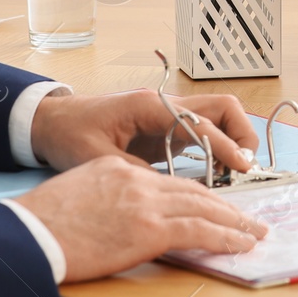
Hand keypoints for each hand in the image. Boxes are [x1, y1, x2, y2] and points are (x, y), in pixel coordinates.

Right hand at [14, 155, 268, 281]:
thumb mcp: (79, 195)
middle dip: (224, 206)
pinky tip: (240, 244)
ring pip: (203, 207)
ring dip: (233, 222)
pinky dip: (225, 237)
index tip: (214, 206)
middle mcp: (137, 180)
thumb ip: (108, 197)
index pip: (170, 182)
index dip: (198, 195)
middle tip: (246, 218)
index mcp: (119, 169)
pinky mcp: (148, 228)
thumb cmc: (42, 223)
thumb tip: (124, 215)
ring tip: (253, 232)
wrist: (28, 233)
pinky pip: (199, 230)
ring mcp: (145, 202)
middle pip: (193, 190)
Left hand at [29, 90, 259, 174]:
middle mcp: (165, 105)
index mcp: (150, 106)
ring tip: (235, 172)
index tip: (243, 167)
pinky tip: (217, 173)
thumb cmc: (70, 134)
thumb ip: (135, 173)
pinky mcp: (166, 129)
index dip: (225, 145)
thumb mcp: (98, 157)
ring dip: (233, 139)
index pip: (201, 122)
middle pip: (222, 107)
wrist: (52, 122)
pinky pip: (204, 132)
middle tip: (245, 167)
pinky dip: (219, 147)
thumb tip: (168, 191)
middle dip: (242, 133)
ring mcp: (168, 115)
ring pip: (217, 116)